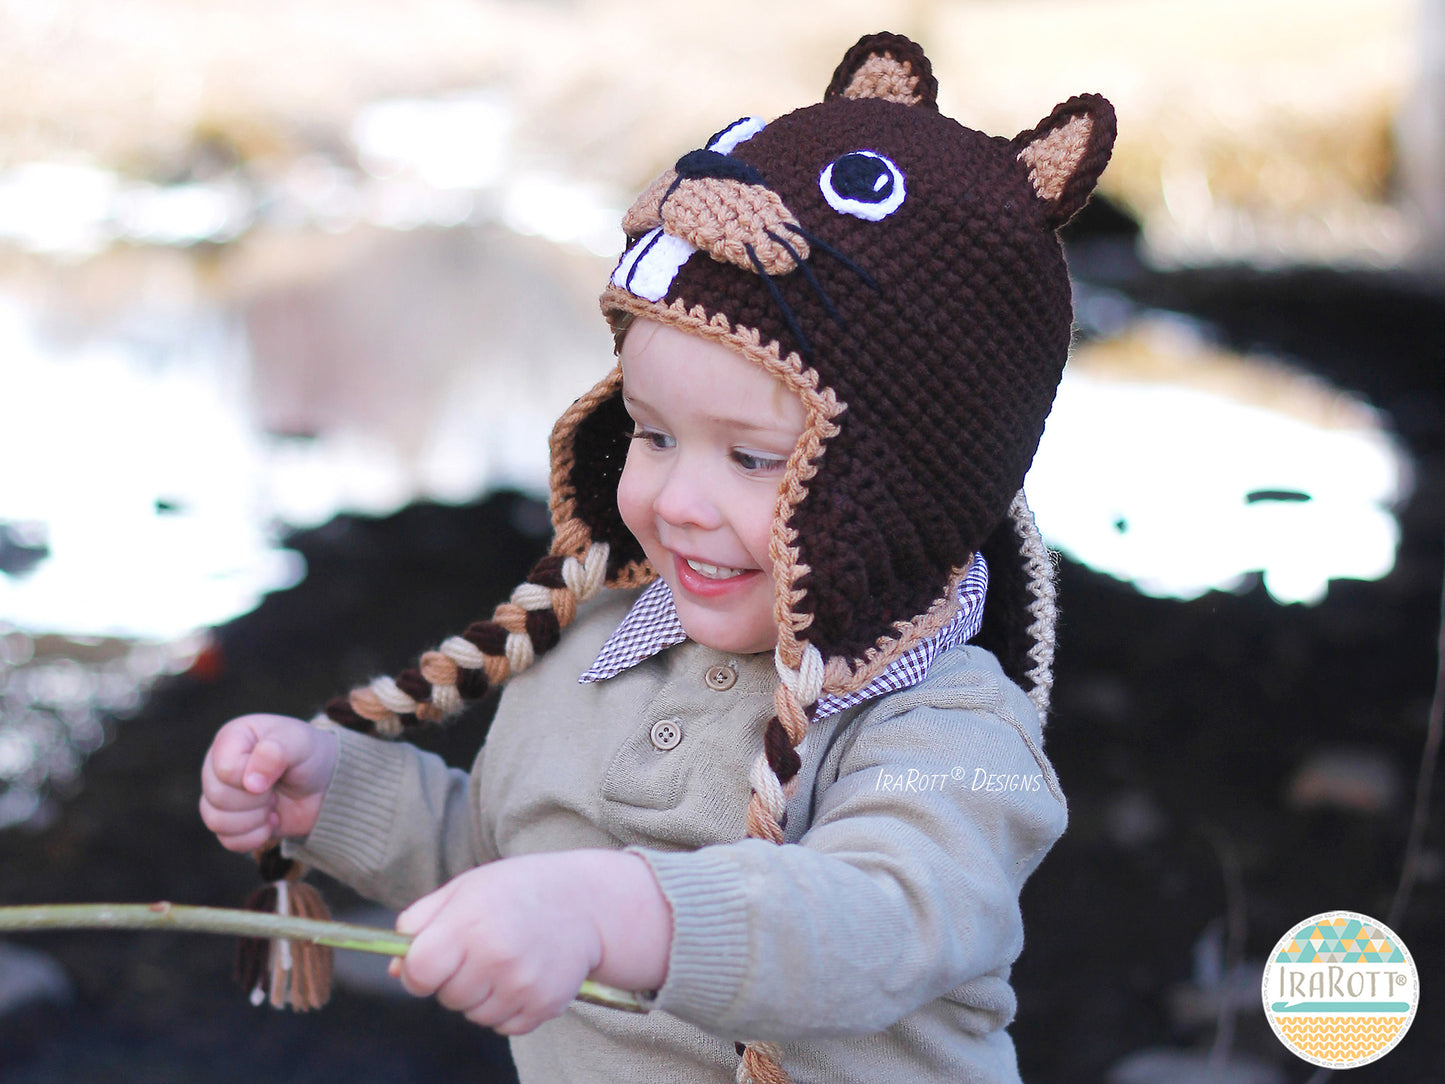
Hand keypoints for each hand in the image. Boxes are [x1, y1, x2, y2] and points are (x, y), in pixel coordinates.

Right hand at [199, 713, 337, 851]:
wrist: (325, 784)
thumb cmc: (310, 754)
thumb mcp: (300, 742)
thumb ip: (275, 753)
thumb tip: (250, 784)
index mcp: (231, 738)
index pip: (225, 768)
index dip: (252, 777)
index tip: (278, 772)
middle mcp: (218, 766)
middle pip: (218, 796)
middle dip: (257, 799)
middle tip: (277, 787)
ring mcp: (221, 795)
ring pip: (217, 821)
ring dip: (255, 819)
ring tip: (273, 803)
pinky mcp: (230, 822)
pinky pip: (227, 841)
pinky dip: (254, 836)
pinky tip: (271, 821)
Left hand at [391, 850, 671, 1034]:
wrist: (585, 902)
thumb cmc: (517, 890)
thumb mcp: (466, 888)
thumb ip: (421, 921)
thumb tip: (395, 968)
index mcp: (470, 922)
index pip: (419, 972)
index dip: (417, 972)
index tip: (430, 962)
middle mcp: (496, 956)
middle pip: (446, 997)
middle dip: (454, 979)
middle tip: (480, 949)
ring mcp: (522, 984)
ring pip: (474, 1015)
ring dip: (481, 995)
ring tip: (505, 960)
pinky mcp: (544, 1006)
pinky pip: (504, 1025)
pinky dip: (507, 1008)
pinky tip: (523, 975)